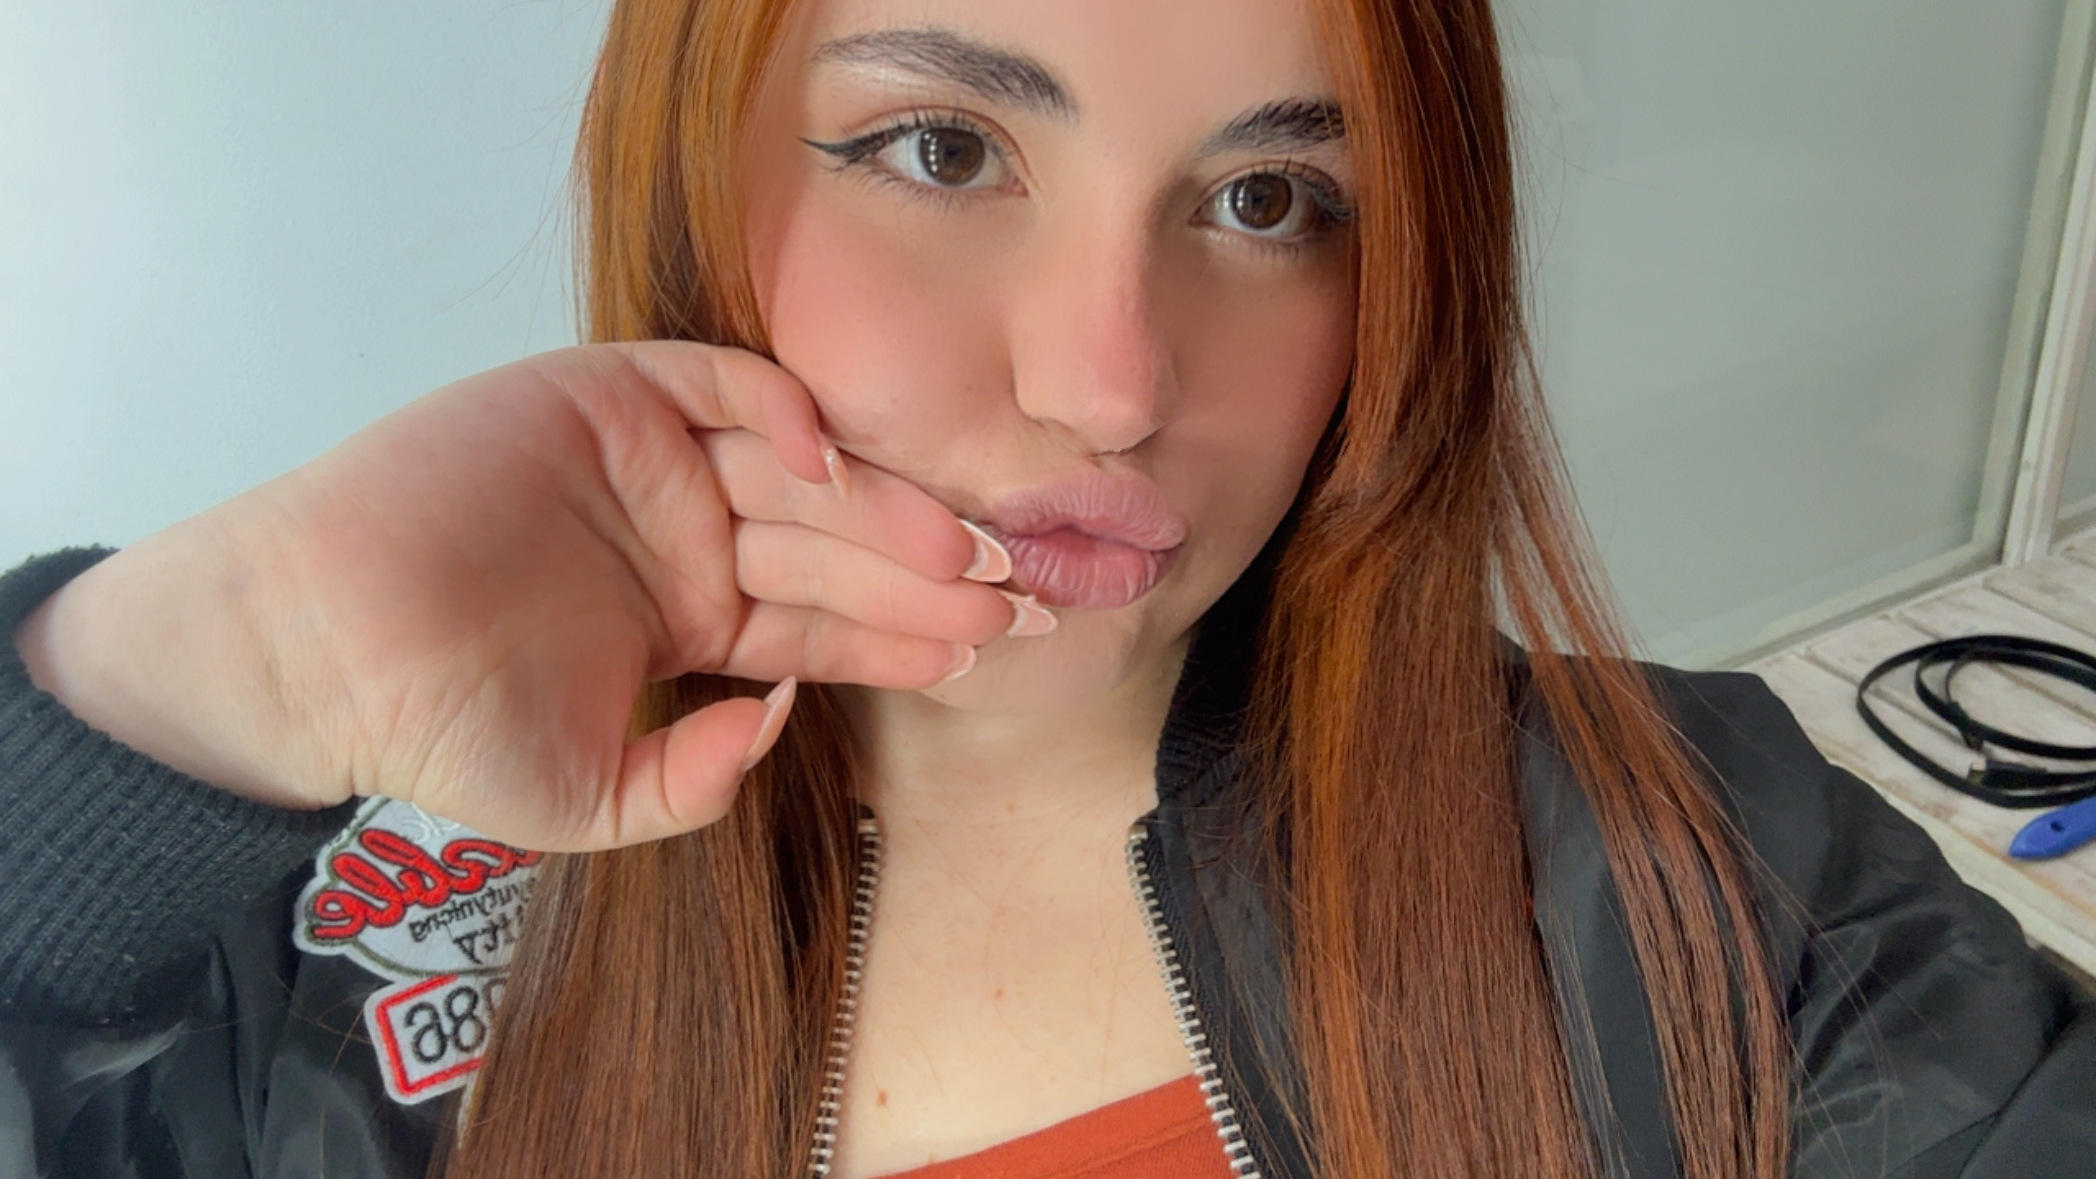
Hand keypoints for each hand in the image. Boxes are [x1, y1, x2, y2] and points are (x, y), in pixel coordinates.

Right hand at [15, 341, 1047, 850]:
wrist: (316, 654)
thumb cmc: (438, 730)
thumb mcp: (591, 800)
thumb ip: (695, 778)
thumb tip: (788, 718)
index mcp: (693, 618)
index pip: (826, 620)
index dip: (906, 633)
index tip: (987, 650)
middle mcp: (687, 534)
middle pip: (833, 543)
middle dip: (922, 572)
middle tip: (1012, 594)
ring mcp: (649, 462)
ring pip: (796, 469)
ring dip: (880, 505)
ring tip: (960, 552)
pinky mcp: (602, 395)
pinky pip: (713, 382)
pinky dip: (776, 408)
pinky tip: (833, 463)